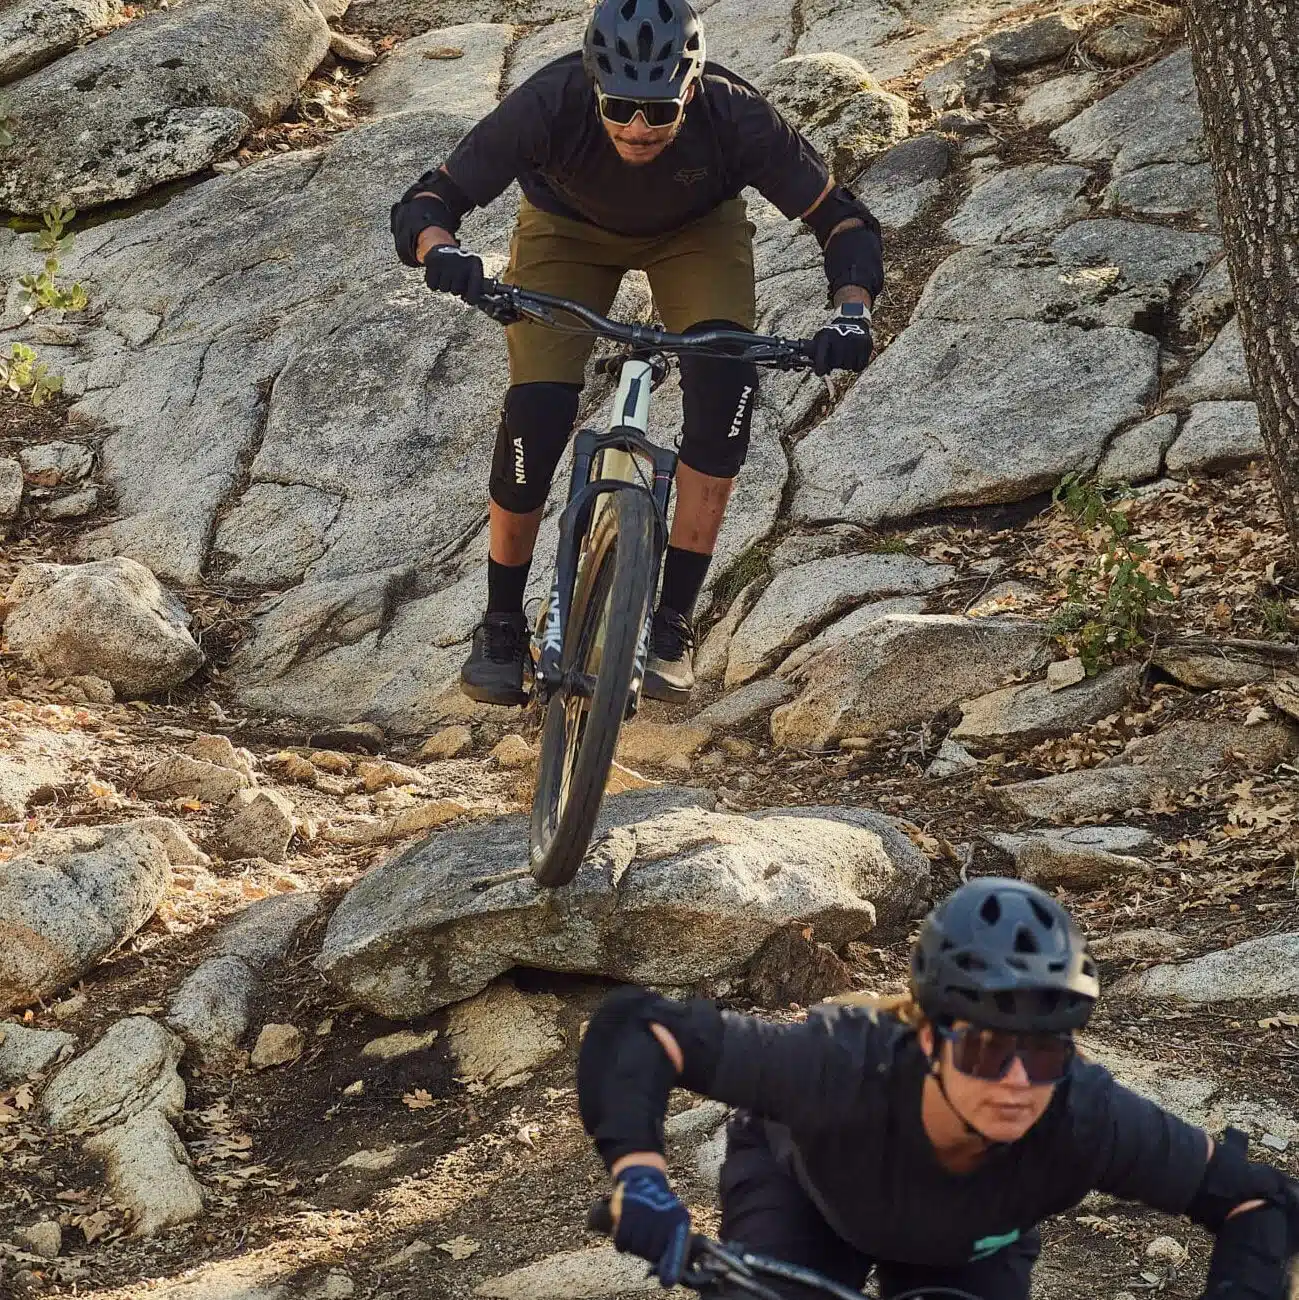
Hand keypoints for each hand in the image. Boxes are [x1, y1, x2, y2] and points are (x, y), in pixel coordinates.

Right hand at [423, 244, 484, 303]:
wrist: (444, 249)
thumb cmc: (461, 268)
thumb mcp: (472, 274)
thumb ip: (474, 289)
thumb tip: (471, 301)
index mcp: (475, 263)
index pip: (475, 290)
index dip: (472, 298)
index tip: (469, 300)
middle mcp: (462, 260)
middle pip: (456, 291)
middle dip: (454, 288)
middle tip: (454, 278)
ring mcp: (447, 260)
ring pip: (444, 289)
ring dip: (444, 286)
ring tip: (446, 274)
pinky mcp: (434, 261)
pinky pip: (432, 285)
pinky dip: (433, 283)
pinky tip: (438, 274)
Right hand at [612, 1166, 690, 1286]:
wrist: (643, 1179)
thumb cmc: (661, 1209)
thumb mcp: (675, 1222)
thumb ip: (674, 1247)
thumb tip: (669, 1278)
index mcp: (679, 1221)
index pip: (677, 1249)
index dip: (672, 1267)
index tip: (667, 1283)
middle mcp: (663, 1217)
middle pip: (652, 1253)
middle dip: (648, 1251)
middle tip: (647, 1238)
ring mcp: (644, 1214)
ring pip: (636, 1248)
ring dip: (633, 1245)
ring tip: (637, 1231)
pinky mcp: (625, 1212)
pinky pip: (621, 1241)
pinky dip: (621, 1242)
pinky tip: (625, 1233)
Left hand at [812, 311, 872, 375]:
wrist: (850, 321)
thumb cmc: (831, 337)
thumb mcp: (820, 341)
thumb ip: (815, 356)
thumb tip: (819, 373)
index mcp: (826, 336)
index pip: (821, 359)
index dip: (820, 369)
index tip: (820, 373)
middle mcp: (841, 336)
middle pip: (837, 364)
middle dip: (836, 364)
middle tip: (836, 357)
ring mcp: (854, 339)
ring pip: (848, 366)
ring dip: (846, 365)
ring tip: (845, 355)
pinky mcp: (866, 342)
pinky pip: (860, 366)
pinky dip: (857, 366)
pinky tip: (854, 358)